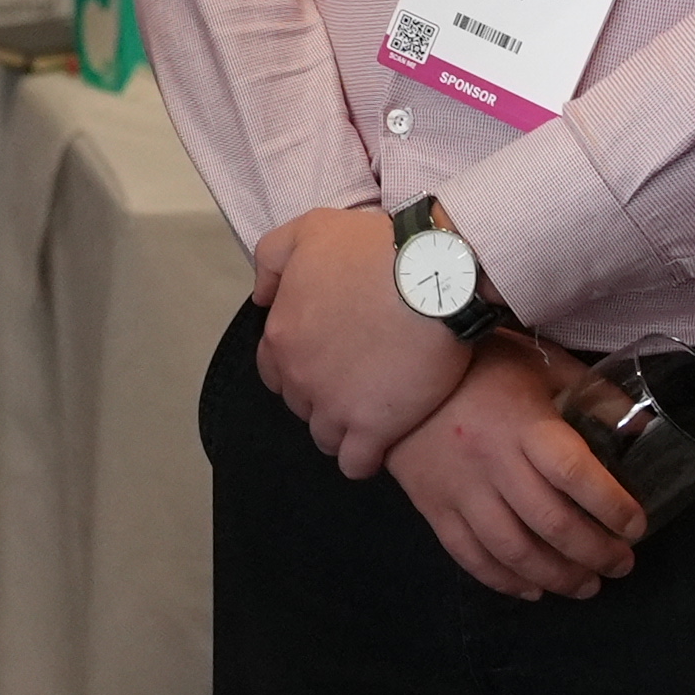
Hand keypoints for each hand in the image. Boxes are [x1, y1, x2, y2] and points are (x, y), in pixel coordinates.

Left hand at [249, 203, 475, 479]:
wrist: (433, 274)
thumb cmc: (375, 247)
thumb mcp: (310, 229)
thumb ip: (272, 259)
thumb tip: (262, 297)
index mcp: (282, 334)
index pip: (275, 369)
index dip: (301, 365)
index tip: (330, 357)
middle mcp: (300, 376)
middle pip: (301, 404)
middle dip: (323, 396)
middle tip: (358, 377)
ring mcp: (334, 406)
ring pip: (326, 437)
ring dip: (343, 428)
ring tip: (374, 408)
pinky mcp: (374, 429)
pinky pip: (355, 464)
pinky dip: (365, 458)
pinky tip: (383, 438)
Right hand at [385, 333, 644, 599]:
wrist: (398, 368)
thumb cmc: (480, 364)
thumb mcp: (541, 365)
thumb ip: (592, 396)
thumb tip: (641, 429)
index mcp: (523, 424)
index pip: (575, 474)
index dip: (612, 506)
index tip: (637, 525)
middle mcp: (492, 461)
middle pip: (550, 522)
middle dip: (595, 553)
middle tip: (622, 564)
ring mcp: (459, 488)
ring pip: (512, 550)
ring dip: (557, 577)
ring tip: (587, 586)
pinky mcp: (432, 505)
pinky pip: (469, 556)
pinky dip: (505, 582)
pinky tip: (533, 590)